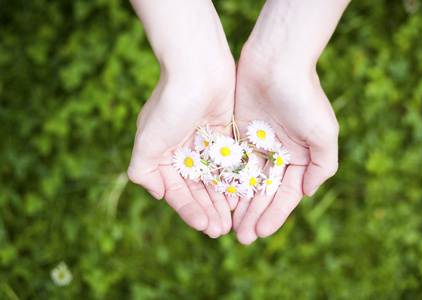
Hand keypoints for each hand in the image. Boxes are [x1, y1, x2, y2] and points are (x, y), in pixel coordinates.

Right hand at [127, 0, 235, 237]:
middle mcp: (182, 150)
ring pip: (215, 179)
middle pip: (197, 188)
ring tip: (233, 220)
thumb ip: (143, 170)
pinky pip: (229, 163)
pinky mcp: (224, 134)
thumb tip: (157, 194)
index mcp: (163, 154)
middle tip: (222, 231)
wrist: (198, 67)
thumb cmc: (171, 104)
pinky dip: (234, 180)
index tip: (205, 227)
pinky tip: (242, 196)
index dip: (190, 210)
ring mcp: (204, 142)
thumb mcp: (148, 140)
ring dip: (222, 200)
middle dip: (209, 210)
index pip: (177, 190)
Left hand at [232, 43, 338, 244]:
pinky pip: (230, 162)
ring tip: (228, 225)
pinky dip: (225, 180)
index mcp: (300, 156)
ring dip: (239, 203)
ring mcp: (257, 143)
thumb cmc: (303, 96)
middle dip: (254, 214)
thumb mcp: (323, 133)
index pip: (286, 193)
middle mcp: (278, 152)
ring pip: (245, 181)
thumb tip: (308, 194)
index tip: (261, 234)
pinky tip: (218, 198)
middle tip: (241, 238)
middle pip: (264, 191)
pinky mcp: (237, 132)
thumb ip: (322, 165)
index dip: (274, 214)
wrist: (276, 60)